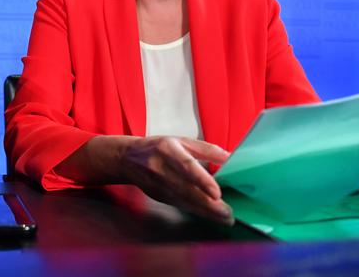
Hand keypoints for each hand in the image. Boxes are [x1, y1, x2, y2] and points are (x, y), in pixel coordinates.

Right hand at [119, 136, 233, 224]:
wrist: (128, 158)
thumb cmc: (159, 147)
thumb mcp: (181, 141)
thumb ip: (206, 149)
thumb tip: (230, 157)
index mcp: (168, 150)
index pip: (186, 167)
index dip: (202, 181)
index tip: (217, 193)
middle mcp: (161, 168)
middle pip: (187, 189)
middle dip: (208, 204)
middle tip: (228, 213)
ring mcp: (158, 185)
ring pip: (184, 201)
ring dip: (205, 211)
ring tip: (224, 218)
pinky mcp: (159, 196)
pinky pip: (180, 205)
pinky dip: (196, 211)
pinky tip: (210, 215)